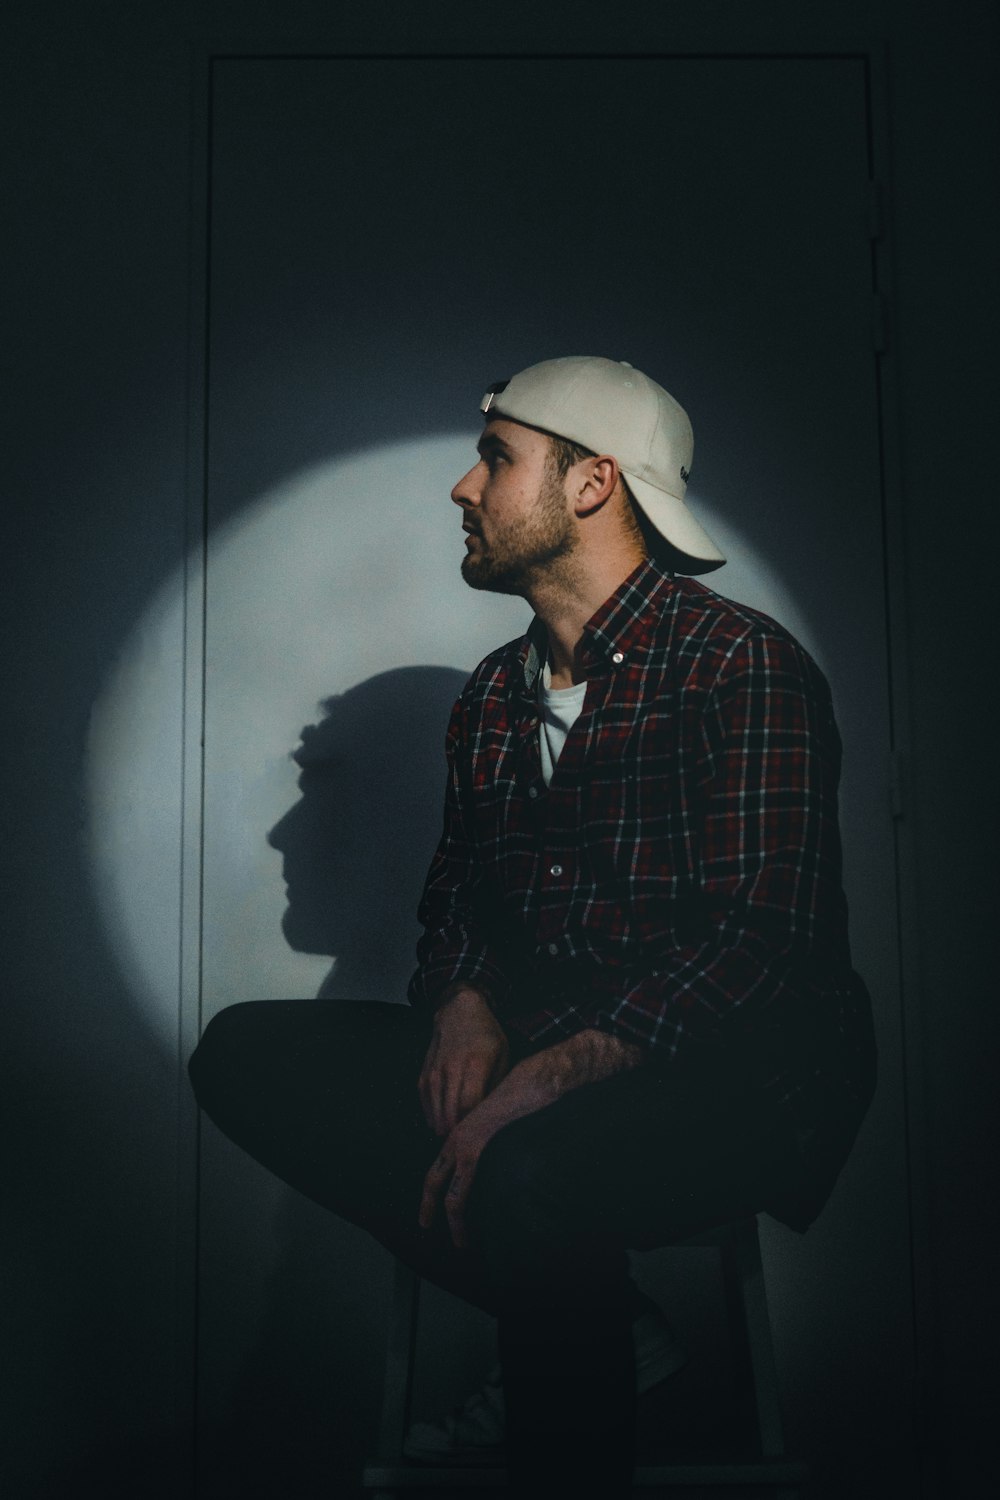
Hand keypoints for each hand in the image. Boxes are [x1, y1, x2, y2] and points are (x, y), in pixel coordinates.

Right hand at [417, 987, 510, 1136]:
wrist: (460, 1011)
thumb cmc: (488, 1036)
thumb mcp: (503, 1056)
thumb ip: (498, 1084)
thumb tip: (494, 1113)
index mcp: (476, 1065)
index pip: (470, 1103)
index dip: (472, 1124)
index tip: (477, 1138)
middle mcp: (453, 1068)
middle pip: (451, 1108)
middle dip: (456, 1131)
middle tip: (463, 1147)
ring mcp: (436, 1069)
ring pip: (435, 1105)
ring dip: (441, 1125)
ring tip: (449, 1140)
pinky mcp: (425, 1070)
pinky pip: (424, 1098)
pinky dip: (429, 1113)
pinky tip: (436, 1123)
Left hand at [418, 1055, 555, 1248]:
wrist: (531, 1081)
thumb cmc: (523, 1100)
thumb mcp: (501, 1124)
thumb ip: (492, 1143)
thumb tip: (495, 1164)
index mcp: (463, 1132)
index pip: (441, 1166)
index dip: (434, 1188)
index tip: (432, 1206)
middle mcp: (457, 1138)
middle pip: (433, 1180)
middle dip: (428, 1206)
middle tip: (426, 1225)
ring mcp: (465, 1144)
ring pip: (451, 1193)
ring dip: (454, 1221)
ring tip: (460, 1241)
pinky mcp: (476, 1149)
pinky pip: (463, 1189)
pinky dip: (462, 1213)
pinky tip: (470, 1226)